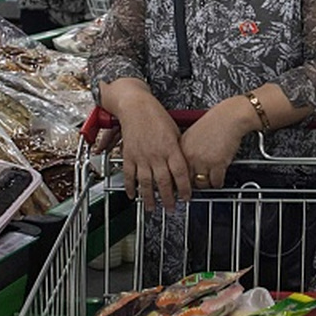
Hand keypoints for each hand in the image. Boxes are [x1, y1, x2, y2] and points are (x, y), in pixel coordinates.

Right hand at [117, 95, 191, 211]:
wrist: (136, 106)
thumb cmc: (156, 116)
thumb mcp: (175, 131)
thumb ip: (178, 150)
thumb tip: (184, 166)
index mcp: (171, 148)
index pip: (181, 173)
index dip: (185, 188)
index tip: (187, 198)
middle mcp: (156, 154)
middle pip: (164, 182)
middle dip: (169, 198)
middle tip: (171, 209)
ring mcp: (141, 156)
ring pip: (146, 182)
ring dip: (150, 198)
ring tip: (153, 208)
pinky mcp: (129, 155)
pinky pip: (129, 175)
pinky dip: (130, 187)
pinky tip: (133, 195)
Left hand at [179, 104, 250, 191]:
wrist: (230, 117)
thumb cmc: (215, 123)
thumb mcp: (193, 135)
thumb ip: (187, 150)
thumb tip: (186, 166)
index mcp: (181, 147)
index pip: (175, 171)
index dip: (180, 180)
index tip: (183, 185)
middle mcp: (189, 155)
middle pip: (187, 180)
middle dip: (194, 183)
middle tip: (199, 182)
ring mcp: (202, 160)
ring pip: (201, 183)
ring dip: (207, 183)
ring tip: (210, 179)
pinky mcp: (217, 164)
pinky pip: (216, 182)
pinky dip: (218, 182)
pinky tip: (219, 178)